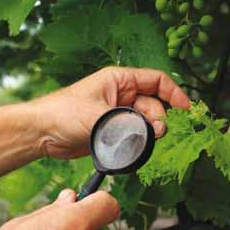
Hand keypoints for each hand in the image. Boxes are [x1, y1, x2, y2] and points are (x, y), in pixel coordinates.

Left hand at [33, 67, 189, 158]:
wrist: (43, 133)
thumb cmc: (64, 113)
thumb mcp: (98, 115)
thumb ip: (128, 123)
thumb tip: (154, 131)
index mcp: (119, 80)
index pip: (156, 80)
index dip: (174, 93)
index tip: (186, 109)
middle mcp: (121, 96)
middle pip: (154, 105)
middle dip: (157, 119)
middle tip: (153, 133)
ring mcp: (117, 114)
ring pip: (145, 123)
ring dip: (146, 133)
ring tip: (136, 141)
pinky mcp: (112, 131)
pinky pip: (134, 136)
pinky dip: (137, 142)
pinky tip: (130, 149)